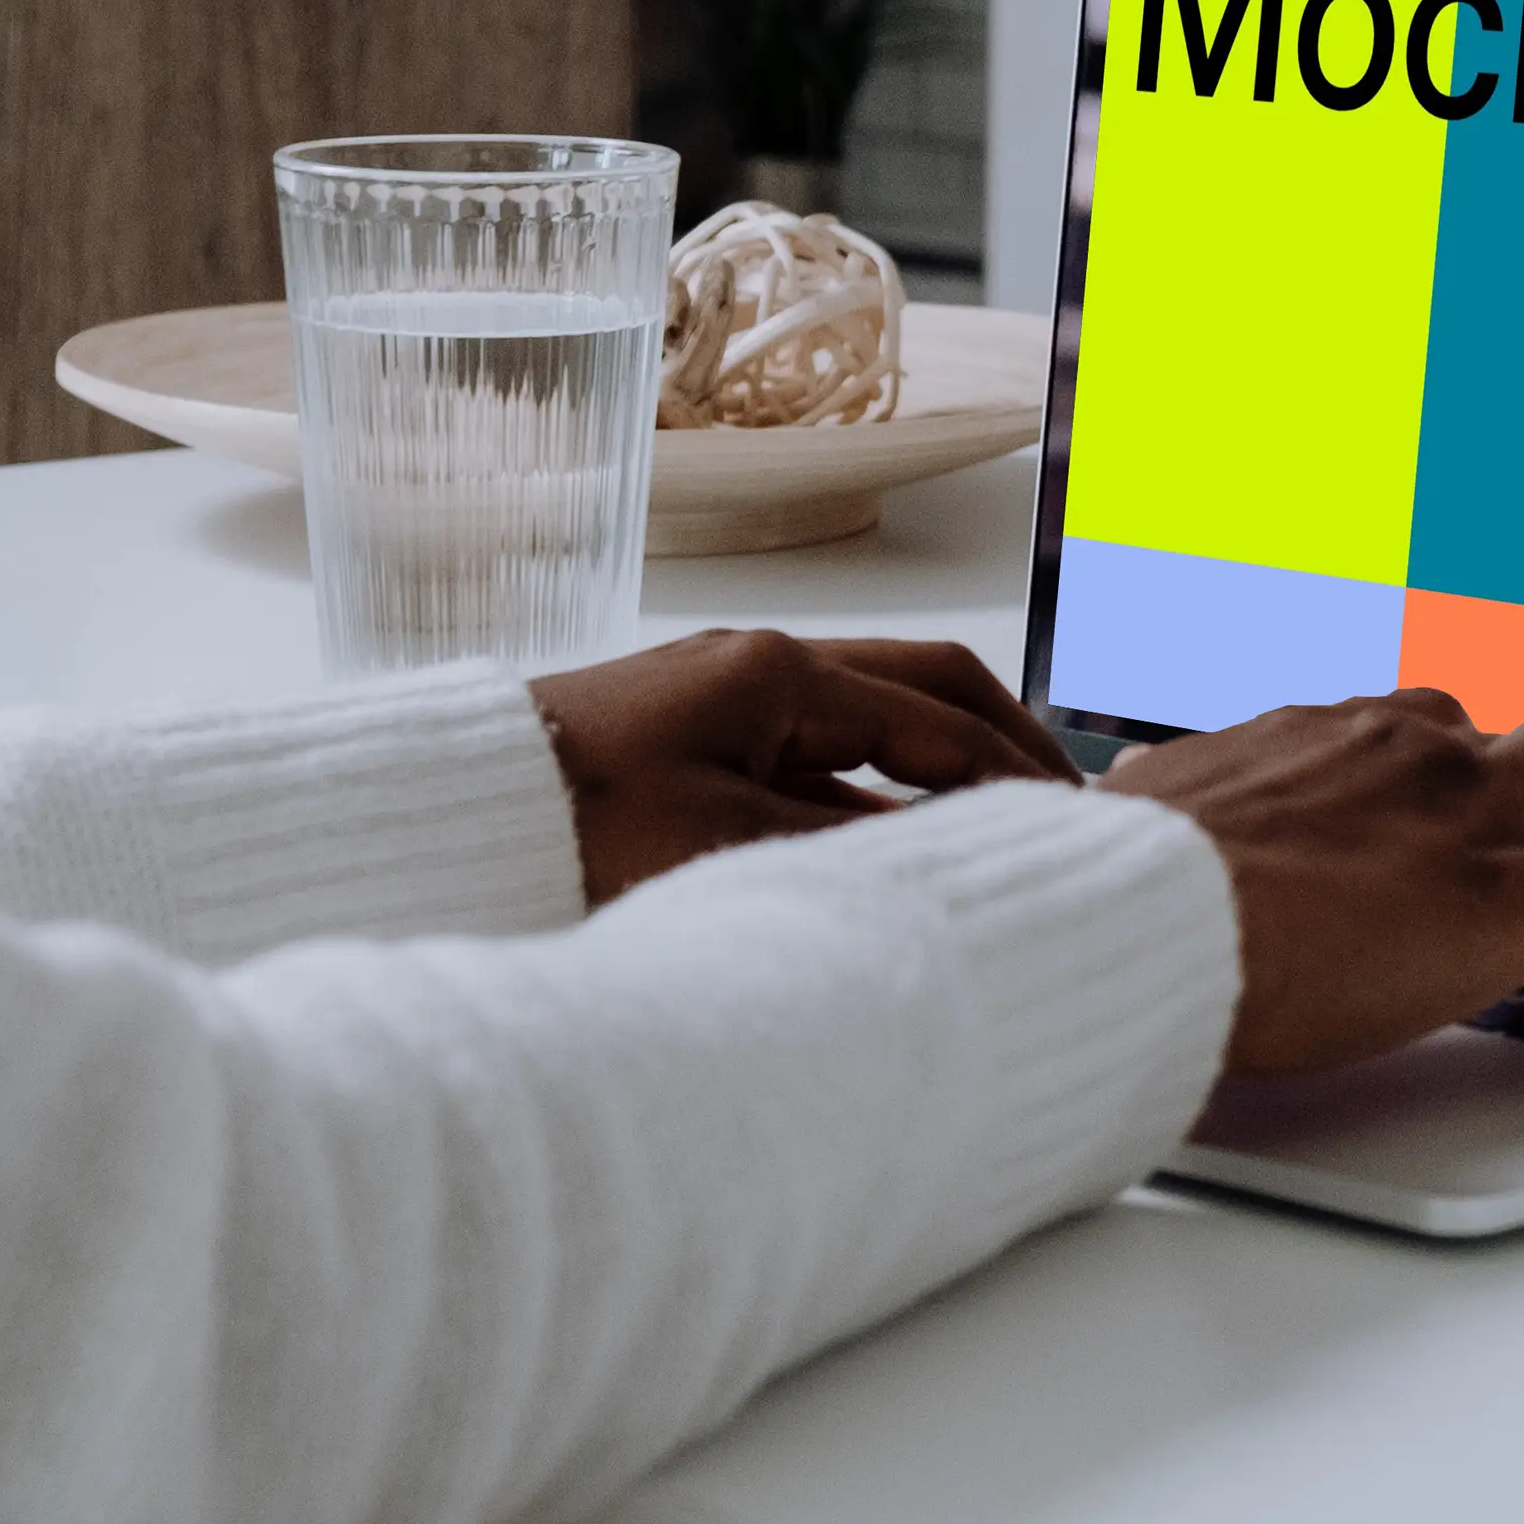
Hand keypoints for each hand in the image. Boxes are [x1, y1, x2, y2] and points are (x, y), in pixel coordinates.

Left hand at [529, 632, 1076, 901]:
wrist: (449, 813)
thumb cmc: (569, 824)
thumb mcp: (722, 846)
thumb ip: (842, 848)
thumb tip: (937, 858)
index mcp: (781, 673)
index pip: (937, 719)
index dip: (1013, 774)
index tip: (1074, 820)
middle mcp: (763, 664)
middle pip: (920, 683)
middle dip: (1000, 737)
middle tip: (1062, 798)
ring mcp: (726, 694)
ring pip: (870, 714)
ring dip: (936, 761)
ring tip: (993, 824)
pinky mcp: (691, 735)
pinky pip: (813, 750)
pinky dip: (870, 788)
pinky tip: (890, 842)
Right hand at [1105, 690, 1523, 1072]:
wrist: (1146, 924)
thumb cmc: (1127, 894)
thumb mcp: (1140, 827)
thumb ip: (1170, 816)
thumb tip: (1121, 819)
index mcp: (1320, 732)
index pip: (1415, 720)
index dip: (1457, 755)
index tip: (1460, 779)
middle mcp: (1407, 744)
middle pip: (1519, 721)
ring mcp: (1473, 805)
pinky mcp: (1523, 885)